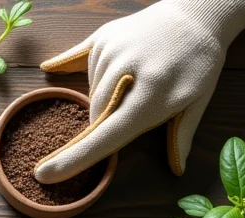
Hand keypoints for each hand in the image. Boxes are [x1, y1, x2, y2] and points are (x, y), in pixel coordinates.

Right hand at [34, 0, 244, 183]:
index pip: (104, 135)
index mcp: (151, 94)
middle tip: (134, 106)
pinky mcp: (102, 37)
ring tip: (132, 80)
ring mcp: (111, 50)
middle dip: (106, 122)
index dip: (74, 158)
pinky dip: (81, 73)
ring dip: (104, 98)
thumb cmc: (199, 61)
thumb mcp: (198, 100)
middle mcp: (125, 70)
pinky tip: (53, 68)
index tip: (45, 174)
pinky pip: (80, 66)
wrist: (198, 11)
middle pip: (95, 116)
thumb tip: (177, 171)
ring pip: (91, 93)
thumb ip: (181, 135)